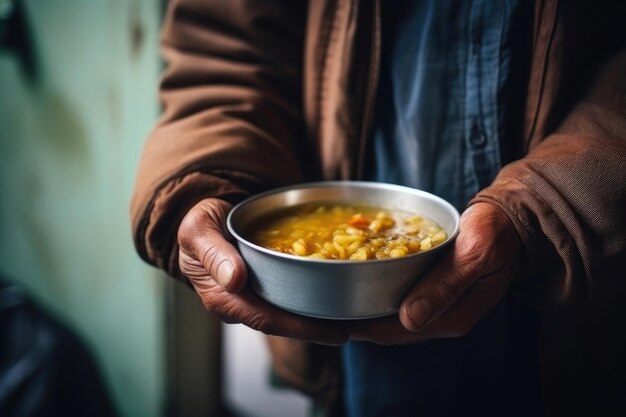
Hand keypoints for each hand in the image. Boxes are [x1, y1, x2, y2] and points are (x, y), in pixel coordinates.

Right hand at [177, 198, 347, 344]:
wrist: (206, 217)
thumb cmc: (200, 223)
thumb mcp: (198, 230)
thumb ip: (213, 253)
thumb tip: (234, 280)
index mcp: (224, 297)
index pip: (265, 318)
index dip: (299, 327)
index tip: (332, 331)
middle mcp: (242, 303)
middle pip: (284, 321)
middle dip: (319, 328)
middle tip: (355, 329)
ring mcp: (255, 295)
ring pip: (291, 311)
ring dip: (321, 317)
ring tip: (356, 318)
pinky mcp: (268, 285)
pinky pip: (294, 294)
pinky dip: (316, 297)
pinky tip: (341, 295)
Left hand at [348, 202, 520, 343]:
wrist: (510, 221)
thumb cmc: (496, 233)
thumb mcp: (475, 254)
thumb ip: (445, 285)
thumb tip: (410, 318)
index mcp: (453, 317)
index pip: (396, 332)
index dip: (363, 327)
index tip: (332, 316)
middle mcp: (443, 319)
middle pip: (390, 329)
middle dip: (357, 321)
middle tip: (323, 306)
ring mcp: (438, 308)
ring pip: (392, 318)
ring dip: (365, 309)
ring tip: (334, 295)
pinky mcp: (434, 294)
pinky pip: (400, 302)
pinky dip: (378, 295)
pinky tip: (359, 282)